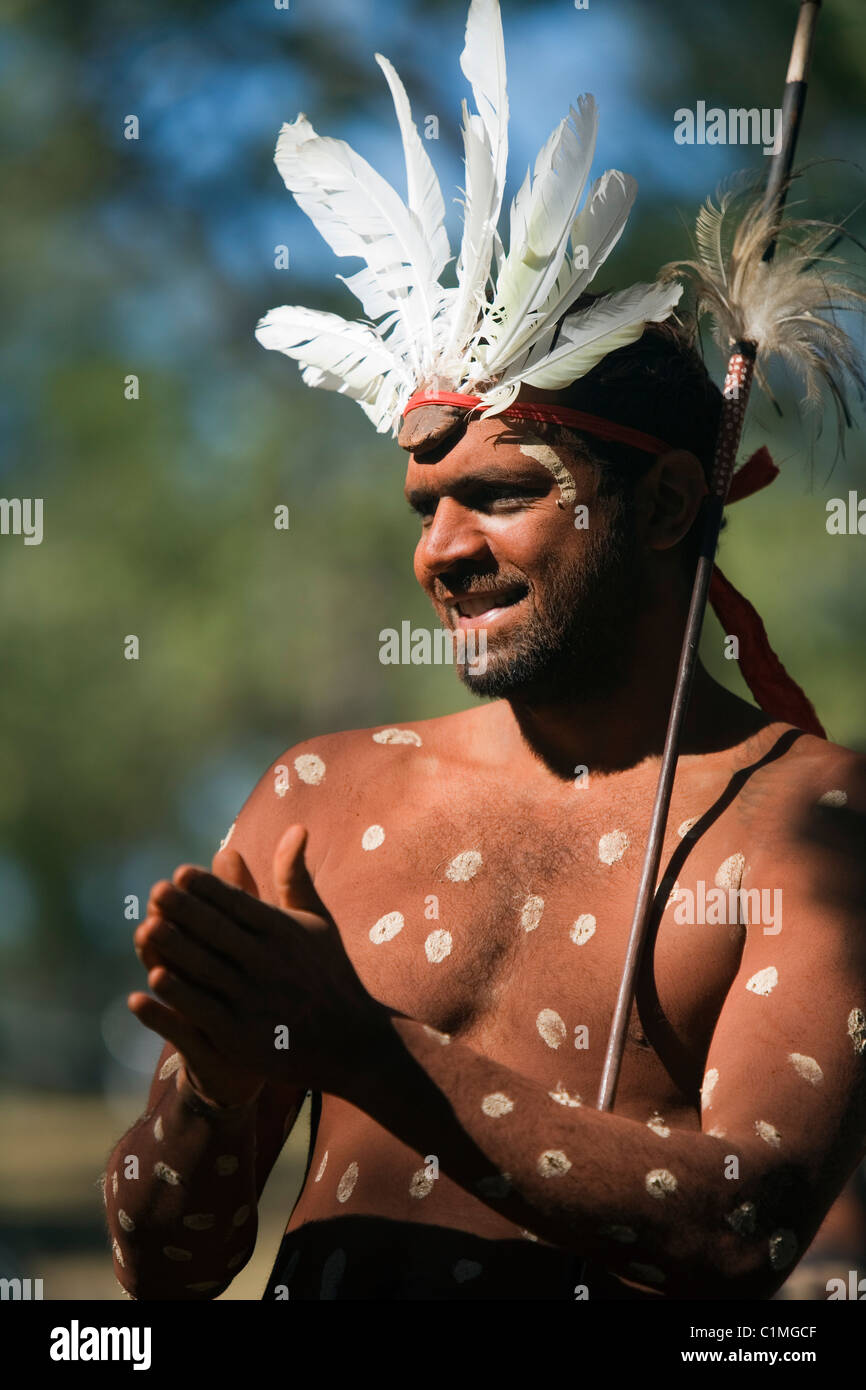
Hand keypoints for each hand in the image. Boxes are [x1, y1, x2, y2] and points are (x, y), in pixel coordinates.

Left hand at [130, 826, 388, 1097]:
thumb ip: (295, 877)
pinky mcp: (242, 1037)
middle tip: (156, 891)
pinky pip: (202, 1011)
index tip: (180, 873)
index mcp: (285, 933)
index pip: (240, 904)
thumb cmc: (329, 973)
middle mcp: (270, 963)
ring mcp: (255, 1001)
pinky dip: (175, 997)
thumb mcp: (316, 922)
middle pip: (219, 932)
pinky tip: (150, 981)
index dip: (209, 888)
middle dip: (185, 910)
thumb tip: (296, 827)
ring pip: (206, 970)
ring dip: (175, 948)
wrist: (349, 1041)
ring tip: (146, 928)